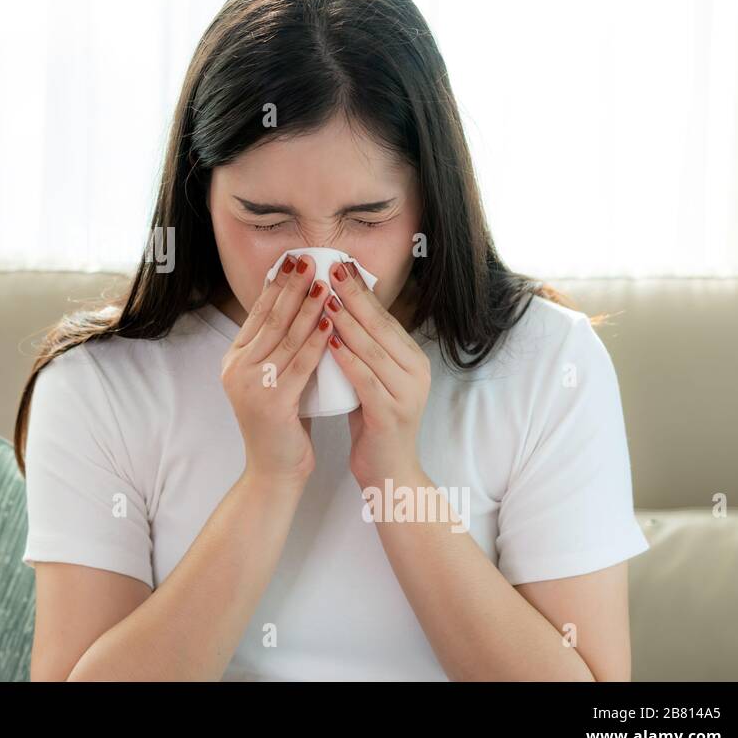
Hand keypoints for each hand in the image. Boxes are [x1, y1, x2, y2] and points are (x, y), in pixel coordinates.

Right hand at [220, 253, 332, 485]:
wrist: (273, 470)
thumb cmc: (280, 424)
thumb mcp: (273, 379)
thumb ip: (278, 349)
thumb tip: (300, 309)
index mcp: (234, 359)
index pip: (257, 313)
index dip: (277, 285)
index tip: (294, 261)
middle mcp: (237, 368)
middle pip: (270, 318)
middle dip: (292, 287)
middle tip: (309, 260)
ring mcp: (251, 384)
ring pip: (285, 337)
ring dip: (308, 307)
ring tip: (325, 283)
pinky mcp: (271, 401)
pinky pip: (299, 364)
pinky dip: (316, 341)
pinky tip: (329, 323)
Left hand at [319, 259, 430, 487]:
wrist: (389, 473)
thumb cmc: (374, 424)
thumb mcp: (372, 380)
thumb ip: (363, 351)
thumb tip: (336, 311)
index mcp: (411, 359)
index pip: (384, 317)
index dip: (361, 290)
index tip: (338, 264)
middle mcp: (415, 371)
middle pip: (380, 326)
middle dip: (354, 295)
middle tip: (330, 268)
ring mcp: (406, 393)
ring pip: (372, 349)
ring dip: (346, 322)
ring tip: (323, 298)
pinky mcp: (391, 413)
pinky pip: (366, 379)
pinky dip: (346, 358)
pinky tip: (328, 342)